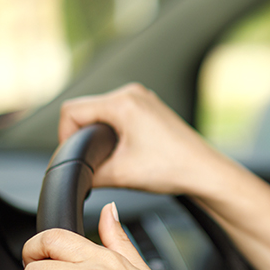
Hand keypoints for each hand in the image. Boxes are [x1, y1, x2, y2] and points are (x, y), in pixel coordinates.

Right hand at [59, 83, 228, 195]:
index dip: (65, 136)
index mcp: (124, 102)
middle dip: (83, 135)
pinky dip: (115, 132)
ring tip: (111, 158)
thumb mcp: (120, 174)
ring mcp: (144, 99)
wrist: (205, 172)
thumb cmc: (173, 168)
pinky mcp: (151, 109)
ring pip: (103, 112)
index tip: (74, 156)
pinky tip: (124, 151)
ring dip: (99, 134)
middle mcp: (134, 94)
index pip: (72, 111)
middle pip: (87, 109)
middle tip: (92, 161)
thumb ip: (88, 173)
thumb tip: (74, 175)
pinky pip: (120, 114)